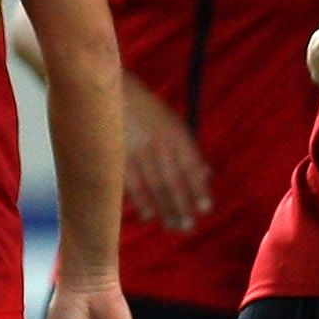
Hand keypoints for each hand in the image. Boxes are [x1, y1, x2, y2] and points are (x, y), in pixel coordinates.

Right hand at [121, 86, 212, 231]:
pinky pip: (131, 183)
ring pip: (154, 185)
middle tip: (189, 227)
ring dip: (165, 208)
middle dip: (182, 205)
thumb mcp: (174, 123)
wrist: (111, 91)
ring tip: (173, 227)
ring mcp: (137, 151)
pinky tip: (149, 215)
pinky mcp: (117, 156)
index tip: (205, 208)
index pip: (191, 165)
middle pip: (173, 180)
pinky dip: (141, 200)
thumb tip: (207, 175)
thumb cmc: (148, 110)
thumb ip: (190, 150)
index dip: (199, 188)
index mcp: (176, 134)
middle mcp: (159, 144)